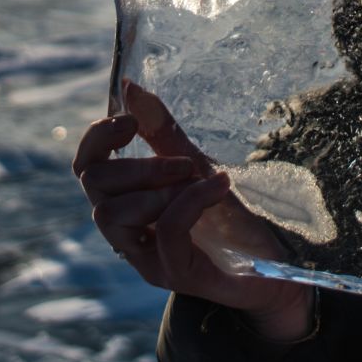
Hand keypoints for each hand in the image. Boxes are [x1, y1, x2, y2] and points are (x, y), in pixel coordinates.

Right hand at [72, 80, 314, 340]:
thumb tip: (130, 87)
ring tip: (197, 180)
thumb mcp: (195, 166)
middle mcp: (127, 234)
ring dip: (155, 185)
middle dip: (136, 164)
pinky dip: (191, 200)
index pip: (85, 168)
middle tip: (185, 163)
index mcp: (126, 203)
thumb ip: (161, 133)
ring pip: (112, 213)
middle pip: (94, 186)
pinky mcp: (175, 274)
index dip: (97, 139)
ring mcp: (147, 259)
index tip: (129, 122)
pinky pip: (164, 230)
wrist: (277, 266)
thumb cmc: (231, 219)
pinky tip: (219, 187)